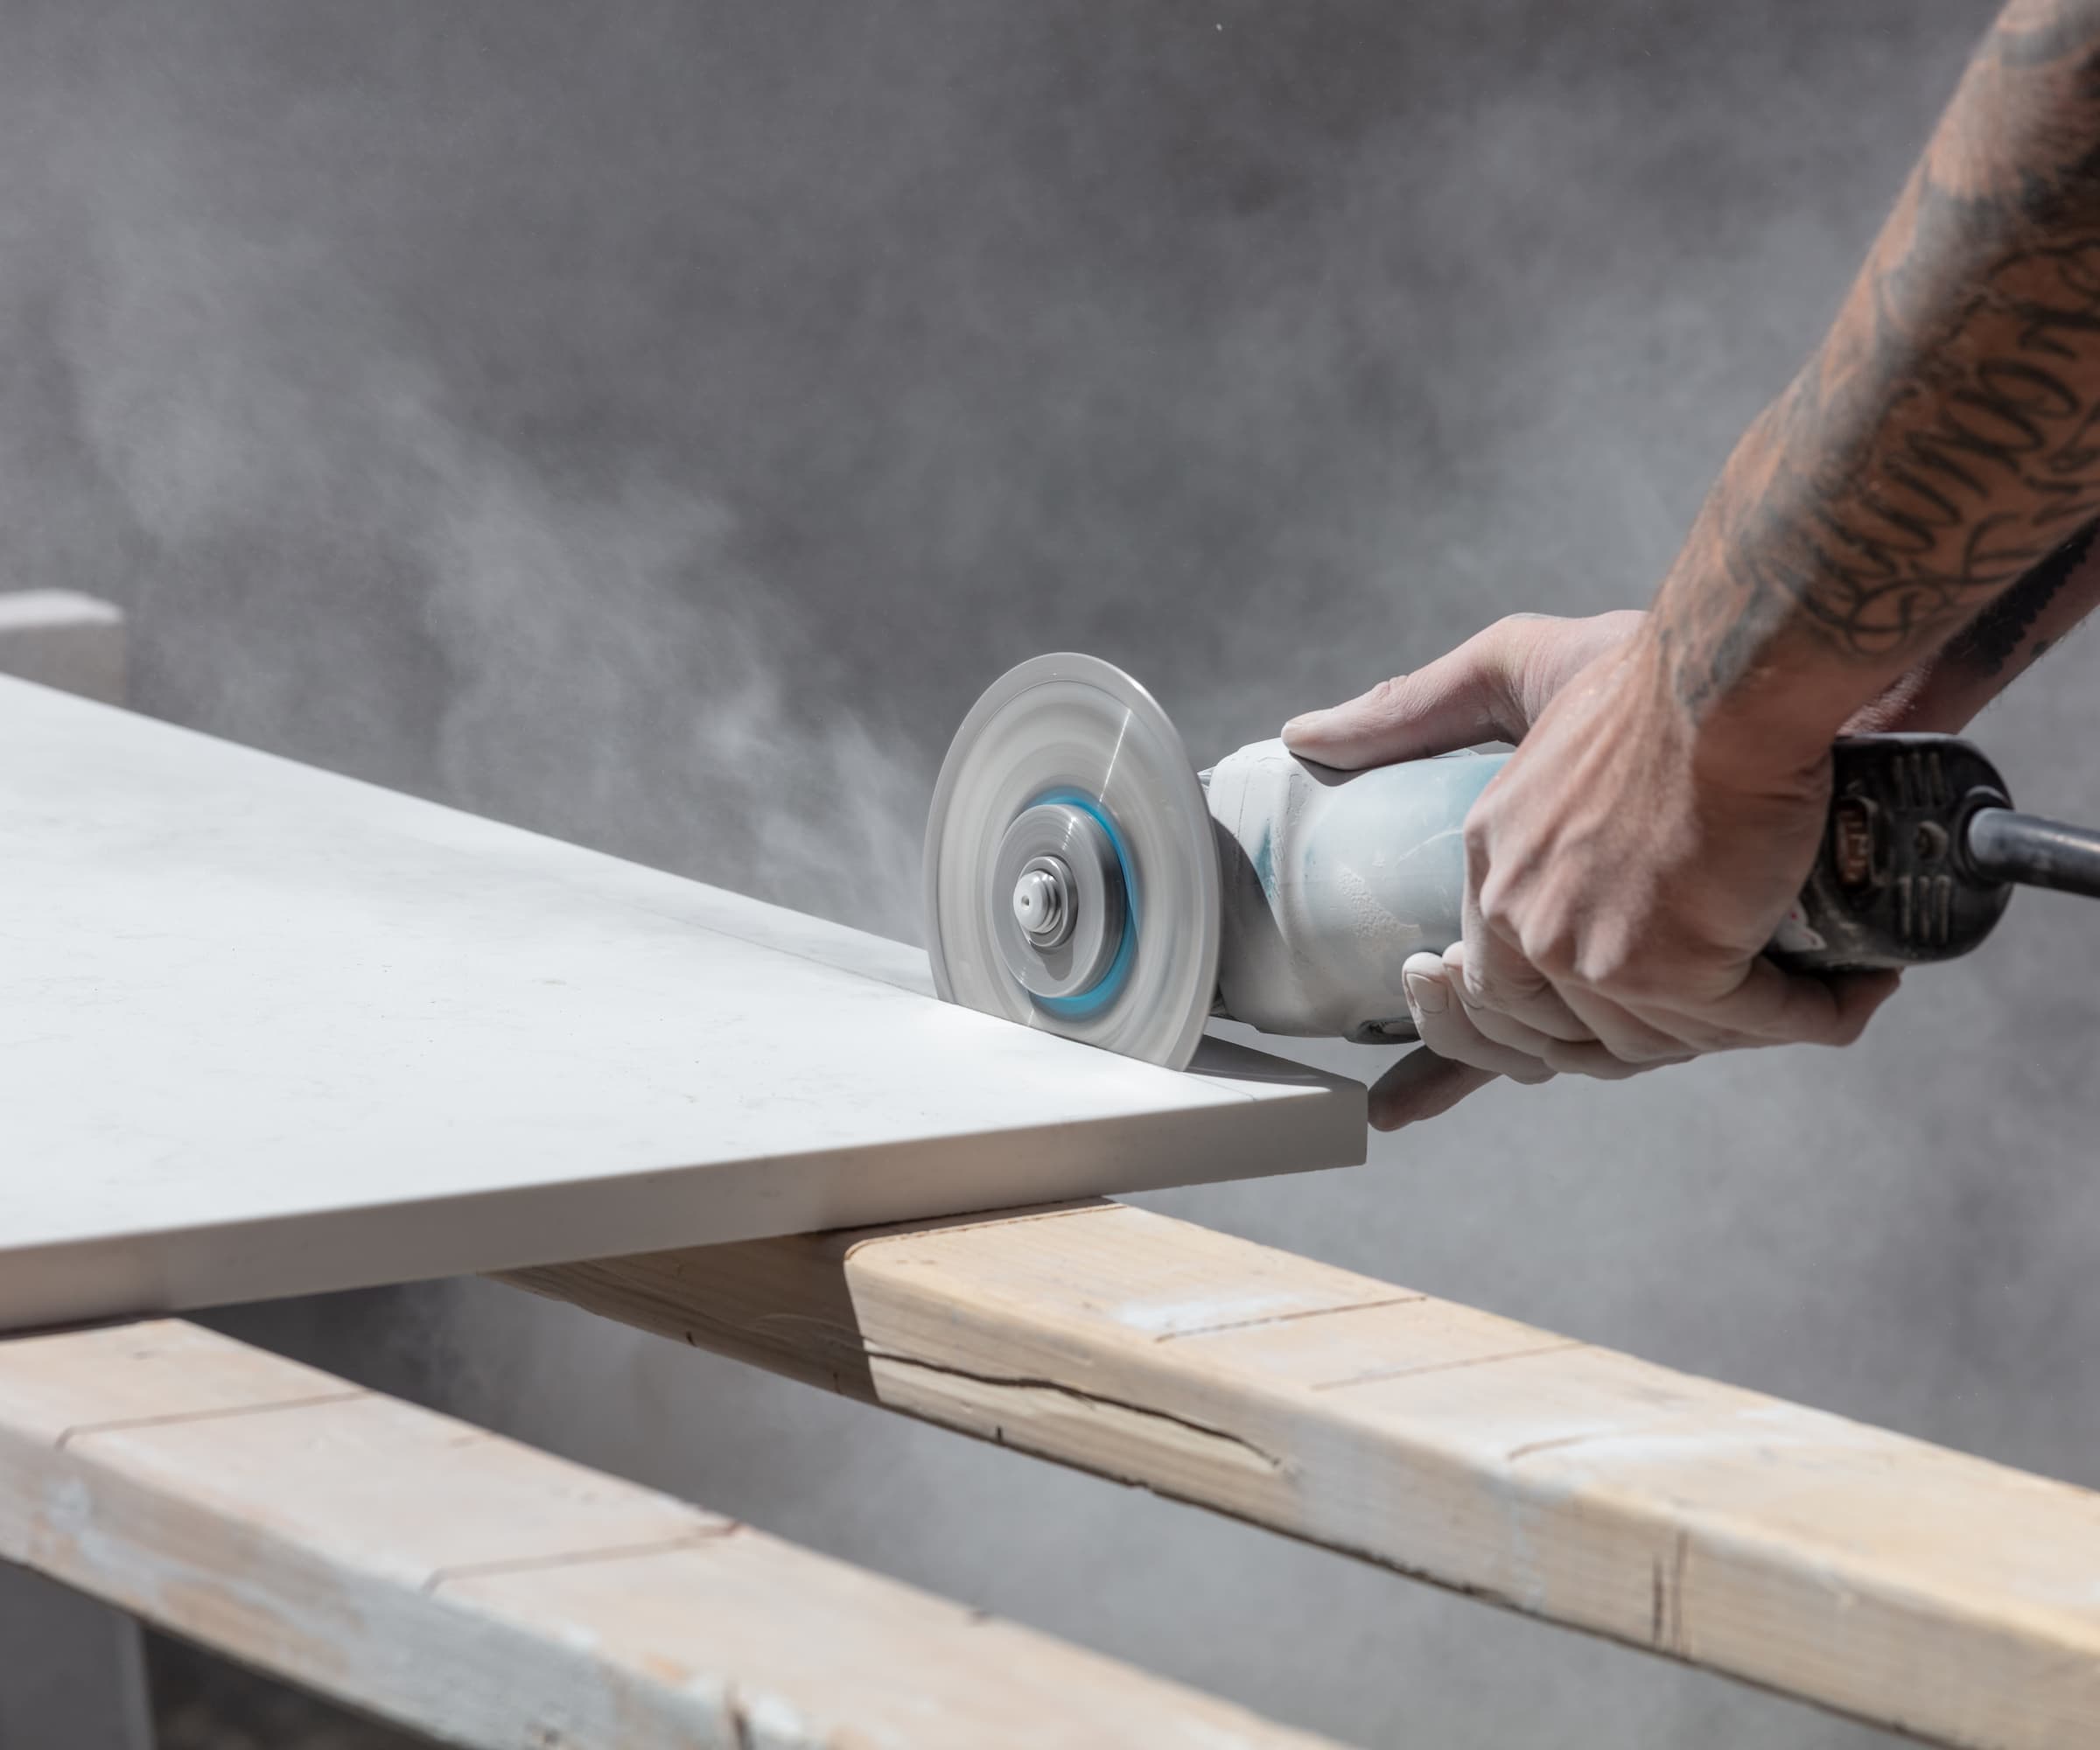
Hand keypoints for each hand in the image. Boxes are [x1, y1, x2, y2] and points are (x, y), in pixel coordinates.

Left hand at [1282, 613, 1900, 1129]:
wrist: (1732, 672)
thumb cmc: (1644, 672)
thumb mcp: (1514, 670)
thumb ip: (1415, 707)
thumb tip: (1301, 733)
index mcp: (1489, 867)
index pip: (1478, 995)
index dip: (1466, 1050)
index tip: (1415, 1101)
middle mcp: (1525, 924)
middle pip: (1564, 1040)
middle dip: (1633, 1036)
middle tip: (1712, 1004)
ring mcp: (1595, 957)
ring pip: (1660, 1043)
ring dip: (1729, 1021)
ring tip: (1787, 973)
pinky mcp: (1676, 971)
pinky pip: (1746, 1030)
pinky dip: (1809, 1014)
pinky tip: (1848, 992)